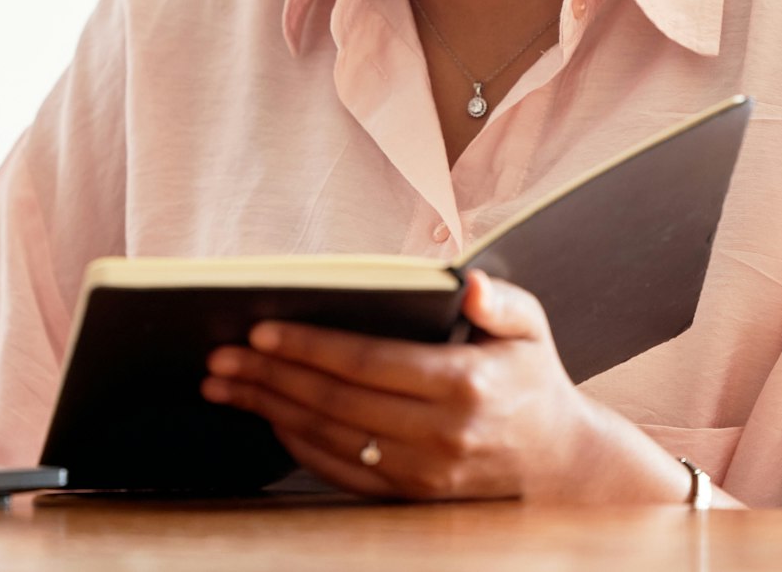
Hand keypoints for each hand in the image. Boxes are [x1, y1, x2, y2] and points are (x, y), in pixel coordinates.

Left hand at [200, 270, 689, 501]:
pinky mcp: (410, 497)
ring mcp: (422, 473)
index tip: (261, 330)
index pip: (367, 362)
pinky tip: (268, 418)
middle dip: (270, 377)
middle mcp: (439, 435)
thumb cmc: (535, 383)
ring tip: (225, 386)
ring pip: (329, 438)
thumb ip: (502, 301)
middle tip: (219, 357)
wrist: (561, 468)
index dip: (309, 346)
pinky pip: (341, 473)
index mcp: (463, 384)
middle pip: (335, 402)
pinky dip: (298, 445)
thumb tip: (470, 285)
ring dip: (269, 409)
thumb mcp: (532, 329)